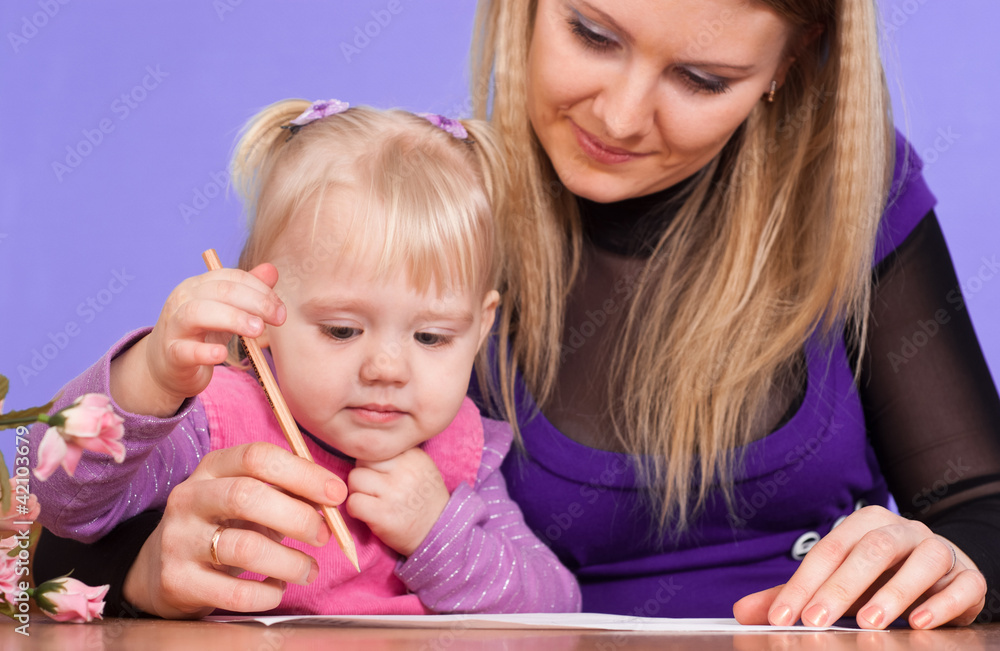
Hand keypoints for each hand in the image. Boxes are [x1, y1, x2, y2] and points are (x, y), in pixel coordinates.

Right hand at [110, 263, 284, 416]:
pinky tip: (222, 355)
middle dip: (255, 302)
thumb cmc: (201, 335)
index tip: (281, 310)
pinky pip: (185, 350)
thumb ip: (248, 291)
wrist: (166, 366)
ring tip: (258, 330)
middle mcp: (183, 300)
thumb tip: (271, 270)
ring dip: (233, 318)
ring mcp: (174, 326)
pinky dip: (204, 352)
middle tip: (278, 319)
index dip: (261, 290)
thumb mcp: (226, 311)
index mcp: (198, 286)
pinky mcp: (171, 354)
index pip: (232, 278)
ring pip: (197, 313)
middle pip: (220, 291)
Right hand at [122, 442, 346, 617]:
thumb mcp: (249, 500)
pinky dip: (268, 593)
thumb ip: (287, 493)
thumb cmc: (224, 526)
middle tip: (325, 535)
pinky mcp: (177, 581)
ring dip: (290, 562)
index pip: (257, 457)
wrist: (161, 569)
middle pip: (247, 496)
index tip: (337, 494)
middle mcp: (189, 498)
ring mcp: (178, 539)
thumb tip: (333, 499)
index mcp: (212, 468)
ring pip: (244, 547)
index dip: (303, 473)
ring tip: (309, 569)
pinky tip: (277, 588)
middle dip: (298, 517)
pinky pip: (235, 593)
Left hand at [346, 448, 449, 555]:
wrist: (439, 533)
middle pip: (362, 460)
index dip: (373, 462)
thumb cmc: (424, 500)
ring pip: (354, 479)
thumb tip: (364, 448)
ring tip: (371, 501)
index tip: (380, 475)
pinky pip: (353, 502)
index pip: (377, 447)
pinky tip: (367, 514)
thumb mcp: (421, 468)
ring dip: (357, 491)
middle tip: (373, 489)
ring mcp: (394, 492)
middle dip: (363, 474)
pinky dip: (355, 509)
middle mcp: (405, 471)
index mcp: (413, 455)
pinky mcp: (383, 514)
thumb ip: (398, 456)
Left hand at [733, 506, 986, 628]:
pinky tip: (920, 624)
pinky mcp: (969, 576)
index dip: (803, 583)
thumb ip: (795, 594)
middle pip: (871, 551)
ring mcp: (939, 550)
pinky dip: (942, 604)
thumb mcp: (835, 583)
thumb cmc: (878, 578)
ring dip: (894, 592)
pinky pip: (962, 585)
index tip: (781, 617)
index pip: (829, 550)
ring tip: (868, 623)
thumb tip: (743, 611)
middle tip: (816, 622)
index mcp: (866, 525)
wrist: (942, 573)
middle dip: (840, 587)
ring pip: (920, 561)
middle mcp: (903, 531)